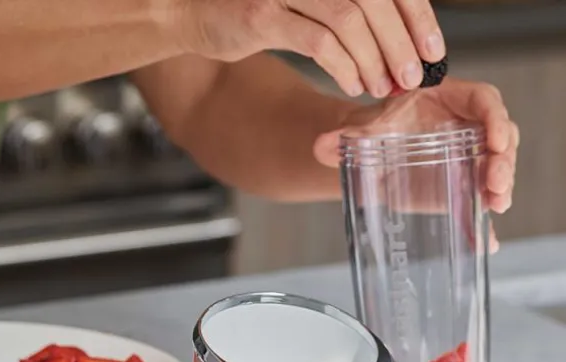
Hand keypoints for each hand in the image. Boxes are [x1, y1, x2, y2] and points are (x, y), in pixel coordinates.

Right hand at [175, 0, 444, 96]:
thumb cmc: (257, 7)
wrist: (194, 10)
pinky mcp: (263, 14)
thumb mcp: (309, 1)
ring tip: (384, 87)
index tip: (433, 50)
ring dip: (374, 60)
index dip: (417, 15)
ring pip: (350, 20)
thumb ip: (349, 9)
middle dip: (400, 43)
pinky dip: (343, 67)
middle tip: (412, 77)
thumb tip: (399, 41)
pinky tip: (353, 85)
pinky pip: (318, 42)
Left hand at [313, 78, 518, 249]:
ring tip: (496, 205)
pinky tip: (486, 241)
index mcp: (449, 98)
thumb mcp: (362, 131)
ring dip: (500, 186)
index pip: (484, 100)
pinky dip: (482, 221)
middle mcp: (467, 124)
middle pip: (499, 137)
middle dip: (503, 161)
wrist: (369, 150)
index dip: (496, 118)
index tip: (497, 140)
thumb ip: (344, 137)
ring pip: (495, 167)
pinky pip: (477, 200)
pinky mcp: (461, 184)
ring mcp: (469, 155)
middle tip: (496, 184)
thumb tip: (321, 147)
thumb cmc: (374, 128)